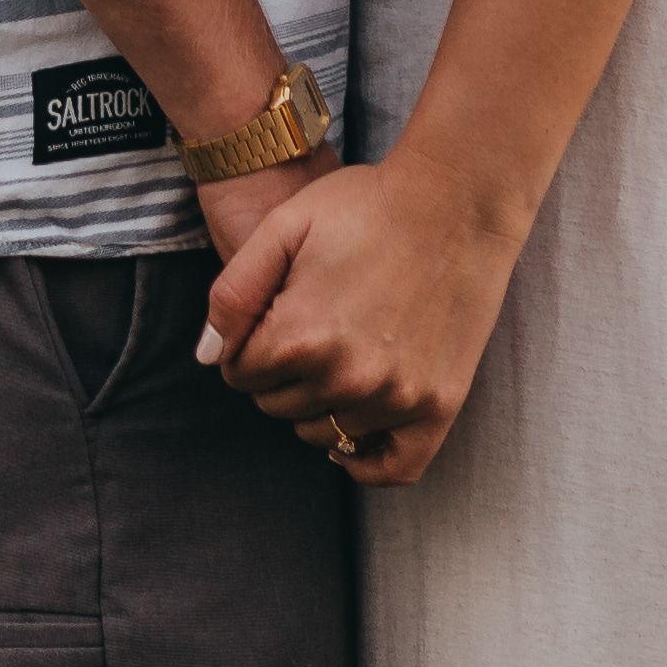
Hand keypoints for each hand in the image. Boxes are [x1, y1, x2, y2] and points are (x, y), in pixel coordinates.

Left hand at [194, 154, 525, 488]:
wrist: (457, 199)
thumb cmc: (366, 204)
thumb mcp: (284, 226)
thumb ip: (233, 294)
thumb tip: (208, 357)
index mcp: (299, 335)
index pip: (240, 373)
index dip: (248, 342)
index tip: (274, 315)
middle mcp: (345, 377)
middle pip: (278, 406)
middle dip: (280, 373)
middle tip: (311, 326)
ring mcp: (395, 397)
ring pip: (323, 434)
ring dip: (319, 404)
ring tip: (340, 354)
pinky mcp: (438, 404)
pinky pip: (393, 468)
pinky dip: (365, 461)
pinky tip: (354, 433)